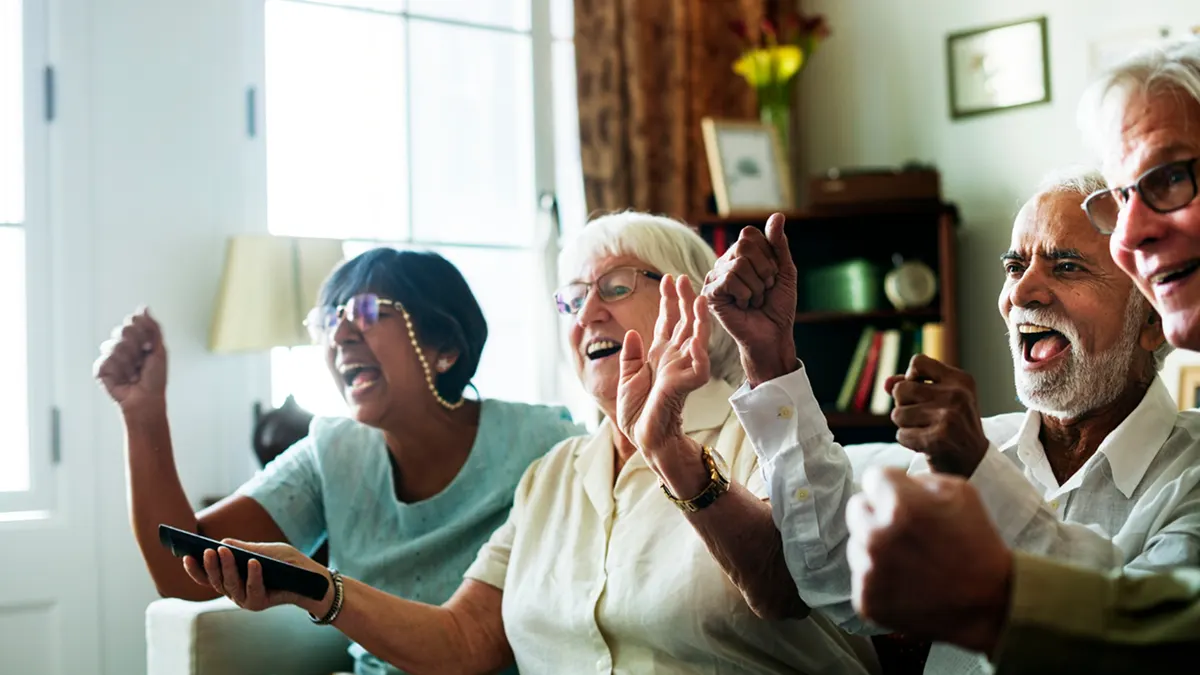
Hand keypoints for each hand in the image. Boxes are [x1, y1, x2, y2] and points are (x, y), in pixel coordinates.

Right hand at [93, 308, 168, 415]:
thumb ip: (153, 327)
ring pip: (113, 346)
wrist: (147, 399)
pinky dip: (118, 370)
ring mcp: (110, 357)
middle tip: (142, 361)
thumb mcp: (159, 349)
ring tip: (134, 372)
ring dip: (129, 361)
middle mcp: (121, 345)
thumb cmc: (156, 378)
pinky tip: (124, 378)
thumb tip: (143, 307)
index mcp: (136, 339)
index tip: (149, 347)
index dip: (142, 332)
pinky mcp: (101, 369)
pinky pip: (106, 360)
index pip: (132, 320)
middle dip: (136, 346)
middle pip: (122, 330)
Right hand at [182, 539, 332, 615]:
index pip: (207, 576)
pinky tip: (253, 562)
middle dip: (210, 565)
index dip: (195, 568)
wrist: (308, 579)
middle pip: (216, 581)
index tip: (185, 555)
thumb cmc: (285, 562)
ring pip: (230, 585)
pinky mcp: (258, 603)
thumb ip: (246, 548)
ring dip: (226, 568)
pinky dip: (252, 575)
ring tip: (224, 551)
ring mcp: (244, 599)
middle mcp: (234, 591)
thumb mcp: (265, 550)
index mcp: (231, 578)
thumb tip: (223, 542)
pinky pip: (252, 589)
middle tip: (208, 550)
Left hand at [617, 275, 711, 491]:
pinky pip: (699, 363)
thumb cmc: (637, 414)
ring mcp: (683, 370)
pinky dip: (700, 347)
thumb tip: (633, 332)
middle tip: (682, 278)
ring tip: (697, 296)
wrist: (645, 438)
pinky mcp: (688, 384)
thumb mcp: (626, 380)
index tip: (667, 280)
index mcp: (659, 356)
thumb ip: (631, 356)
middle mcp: (674, 359)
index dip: (668, 302)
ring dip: (697, 316)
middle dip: (682, 300)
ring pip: (696, 337)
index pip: (666, 323)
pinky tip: (699, 330)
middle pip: (682, 323)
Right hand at [702, 213, 797, 386]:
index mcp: (741, 254)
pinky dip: (746, 295)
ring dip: (756, 287)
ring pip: (739, 264)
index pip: (750, 235)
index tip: (773, 276)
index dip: (769, 256)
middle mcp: (725, 262)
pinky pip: (730, 280)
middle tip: (765, 289)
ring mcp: (715, 277)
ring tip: (755, 300)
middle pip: (743, 246)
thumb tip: (777, 215)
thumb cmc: (778, 305)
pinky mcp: (710, 293)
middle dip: (764, 270)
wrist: (773, 334)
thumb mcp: (785, 270)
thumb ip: (778, 243)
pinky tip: (744, 306)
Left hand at [847, 467, 1012, 655]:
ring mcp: (869, 571)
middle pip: (857, 508)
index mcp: (898, 505)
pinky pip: (862, 577)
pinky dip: (879, 579)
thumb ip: (918, 479)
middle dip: (877, 513)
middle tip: (903, 529)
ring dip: (876, 547)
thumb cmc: (976, 543)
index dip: (890, 487)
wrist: (990, 601)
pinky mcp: (867, 599)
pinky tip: (906, 582)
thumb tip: (893, 481)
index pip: (872, 478)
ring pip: (857, 543)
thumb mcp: (960, 492)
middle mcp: (876, 536)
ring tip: (909, 559)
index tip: (902, 499)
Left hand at [884, 354, 987, 476]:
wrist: (974, 461)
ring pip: (898, 414)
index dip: (909, 377)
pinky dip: (907, 441)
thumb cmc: (952, 425)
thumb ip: (912, 385)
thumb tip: (887, 383)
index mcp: (960, 380)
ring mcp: (949, 417)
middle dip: (903, 405)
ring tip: (924, 430)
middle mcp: (957, 395)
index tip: (918, 391)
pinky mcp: (939, 438)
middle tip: (921, 417)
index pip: (918, 362)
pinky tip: (925, 444)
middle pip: (901, 389)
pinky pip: (901, 435)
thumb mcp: (941, 398)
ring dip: (905, 425)